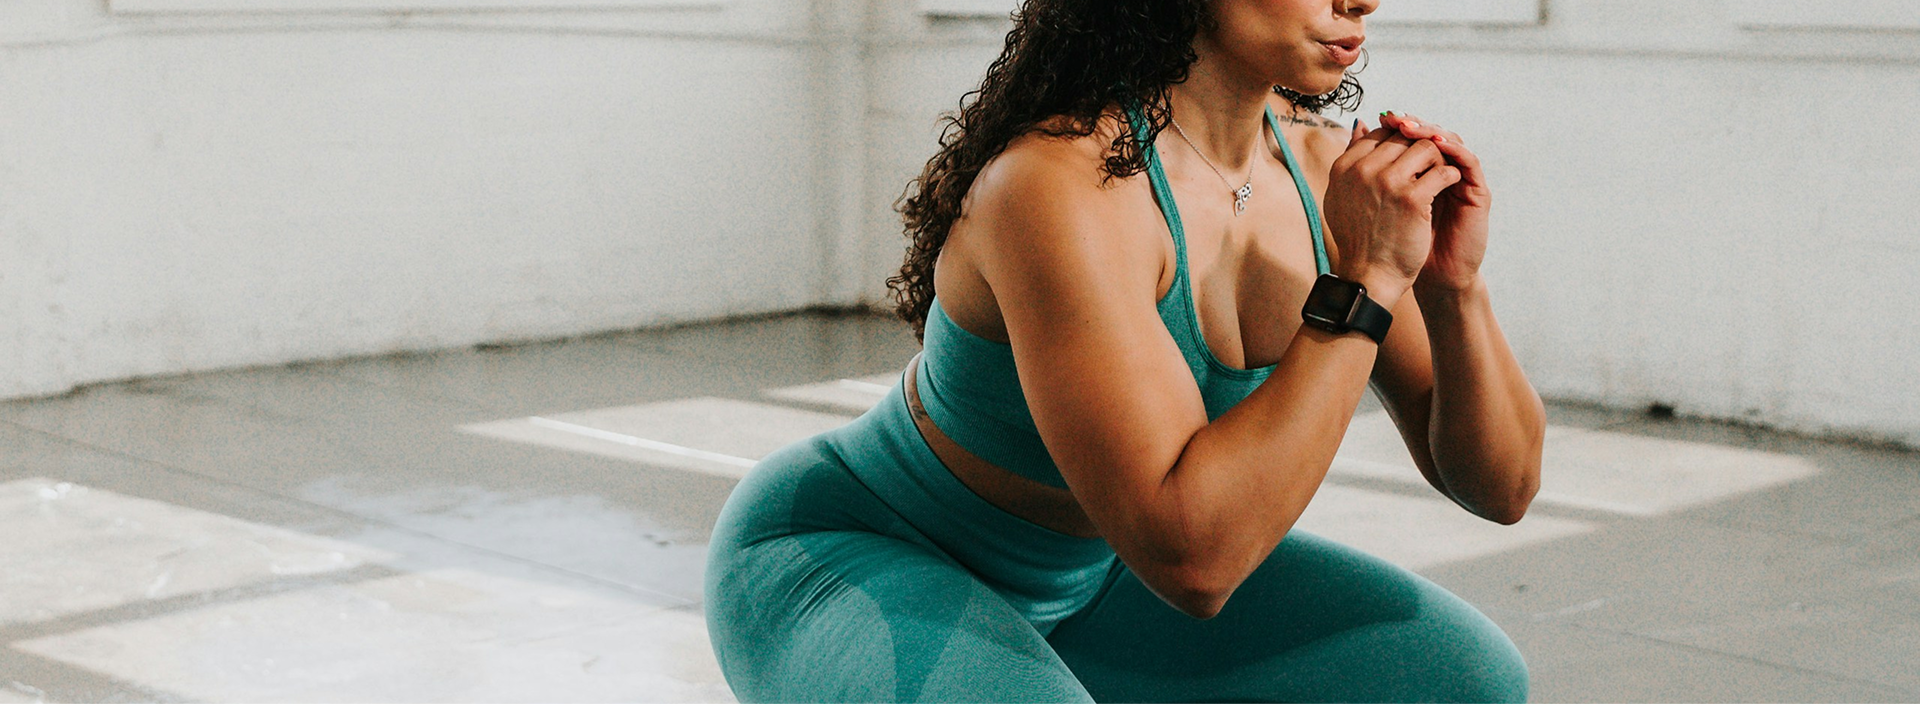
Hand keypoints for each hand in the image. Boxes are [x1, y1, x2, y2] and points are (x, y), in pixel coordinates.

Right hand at [1323, 118, 1462, 304]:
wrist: (1370, 277)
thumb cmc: (1360, 239)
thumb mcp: (1343, 195)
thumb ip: (1351, 158)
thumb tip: (1361, 123)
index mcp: (1343, 168)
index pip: (1379, 134)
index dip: (1400, 143)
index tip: (1410, 161)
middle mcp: (1362, 170)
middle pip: (1404, 137)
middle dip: (1421, 149)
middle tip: (1430, 167)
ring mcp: (1387, 182)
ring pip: (1426, 148)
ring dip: (1438, 160)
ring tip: (1439, 177)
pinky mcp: (1412, 199)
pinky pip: (1443, 171)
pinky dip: (1451, 177)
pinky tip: (1450, 188)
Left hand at [1377, 111, 1490, 292]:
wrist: (1412, 277)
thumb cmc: (1392, 244)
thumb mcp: (1375, 201)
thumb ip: (1370, 168)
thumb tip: (1356, 131)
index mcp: (1417, 173)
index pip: (1411, 137)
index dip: (1398, 126)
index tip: (1381, 118)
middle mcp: (1440, 173)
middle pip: (1431, 135)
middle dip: (1413, 125)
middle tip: (1396, 118)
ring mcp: (1459, 181)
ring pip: (1451, 143)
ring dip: (1432, 132)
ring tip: (1411, 128)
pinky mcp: (1476, 193)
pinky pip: (1469, 162)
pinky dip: (1454, 150)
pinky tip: (1437, 144)